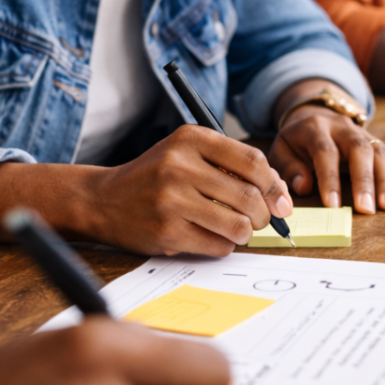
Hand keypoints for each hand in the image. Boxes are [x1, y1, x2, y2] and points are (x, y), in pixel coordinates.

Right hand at [87, 125, 292, 253]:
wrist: (102, 200)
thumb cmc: (155, 177)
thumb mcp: (187, 154)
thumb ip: (231, 165)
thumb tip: (281, 193)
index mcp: (190, 138)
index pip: (253, 161)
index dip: (274, 185)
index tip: (281, 201)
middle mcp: (180, 165)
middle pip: (250, 196)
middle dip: (264, 215)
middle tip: (258, 220)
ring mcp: (172, 199)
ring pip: (238, 226)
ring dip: (245, 233)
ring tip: (234, 229)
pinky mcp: (167, 231)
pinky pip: (218, 246)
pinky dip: (223, 246)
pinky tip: (208, 236)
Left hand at [270, 107, 384, 213]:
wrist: (314, 114)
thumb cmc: (296, 142)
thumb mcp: (282, 150)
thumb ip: (290, 168)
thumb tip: (303, 187)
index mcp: (316, 128)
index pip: (325, 152)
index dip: (329, 179)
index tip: (333, 205)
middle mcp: (343, 127)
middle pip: (359, 150)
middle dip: (364, 180)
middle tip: (366, 209)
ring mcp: (363, 133)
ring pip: (380, 152)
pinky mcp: (377, 142)